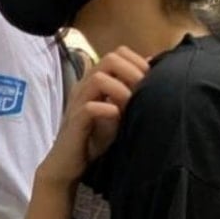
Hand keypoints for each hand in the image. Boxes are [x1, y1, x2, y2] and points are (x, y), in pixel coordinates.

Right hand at [38, 47, 148, 186]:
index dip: (137, 63)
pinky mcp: (74, 122)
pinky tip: (118, 116)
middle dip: (132, 72)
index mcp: (94, 81)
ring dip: (121, 90)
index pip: (117, 54)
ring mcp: (77, 103)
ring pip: (98, 79)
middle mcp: (84, 87)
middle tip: (143, 91)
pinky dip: (107, 109)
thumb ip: (129, 92)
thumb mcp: (117, 112)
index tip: (150, 80)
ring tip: (131, 105)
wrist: (68, 164)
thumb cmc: (94, 138)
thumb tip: (151, 70)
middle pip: (109, 59)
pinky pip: (88, 108)